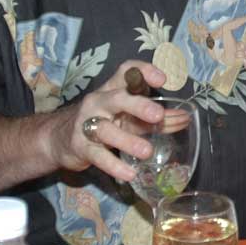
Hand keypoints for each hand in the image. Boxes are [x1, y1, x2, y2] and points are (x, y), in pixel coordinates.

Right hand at [46, 60, 168, 181]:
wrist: (59, 138)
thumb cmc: (103, 123)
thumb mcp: (128, 117)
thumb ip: (156, 119)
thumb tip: (185, 118)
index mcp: (112, 89)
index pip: (125, 71)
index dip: (143, 71)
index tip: (162, 79)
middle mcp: (99, 102)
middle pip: (118, 98)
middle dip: (138, 105)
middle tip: (158, 116)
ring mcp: (88, 124)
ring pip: (106, 130)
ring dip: (127, 140)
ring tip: (147, 151)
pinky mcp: (81, 146)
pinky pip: (98, 156)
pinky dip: (114, 166)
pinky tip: (130, 173)